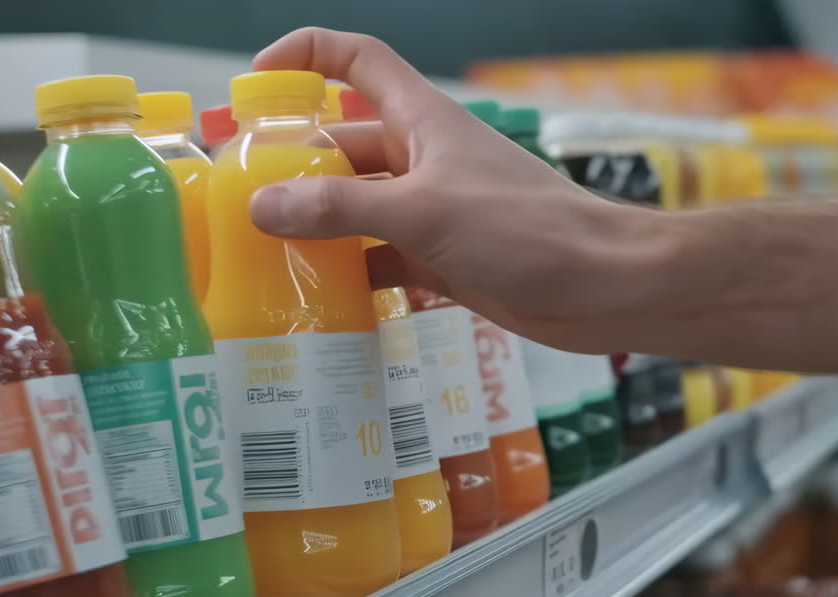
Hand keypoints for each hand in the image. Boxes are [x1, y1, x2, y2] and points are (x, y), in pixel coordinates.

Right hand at [248, 27, 680, 352]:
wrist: (604, 287)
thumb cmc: (525, 228)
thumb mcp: (425, 210)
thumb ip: (342, 207)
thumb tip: (262, 206)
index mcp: (423, 121)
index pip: (359, 61)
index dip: (307, 55)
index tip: (256, 81)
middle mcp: (425, 161)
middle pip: (345, 146)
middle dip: (293, 164)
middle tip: (233, 198)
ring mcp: (436, 213)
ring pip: (360, 209)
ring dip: (317, 227)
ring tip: (258, 256)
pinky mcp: (447, 262)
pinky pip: (384, 260)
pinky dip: (353, 275)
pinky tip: (316, 299)